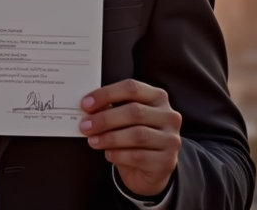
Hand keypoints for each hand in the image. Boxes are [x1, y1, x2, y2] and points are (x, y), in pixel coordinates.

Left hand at [80, 79, 181, 196]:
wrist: (152, 169)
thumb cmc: (134, 137)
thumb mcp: (124, 119)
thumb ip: (111, 109)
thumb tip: (88, 107)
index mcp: (158, 97)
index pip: (132, 88)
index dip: (106, 94)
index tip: (86, 104)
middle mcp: (169, 115)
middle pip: (134, 111)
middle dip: (105, 119)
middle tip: (85, 125)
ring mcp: (171, 138)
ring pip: (137, 134)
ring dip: (110, 138)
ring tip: (93, 141)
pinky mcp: (168, 160)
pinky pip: (139, 156)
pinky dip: (119, 155)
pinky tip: (108, 154)